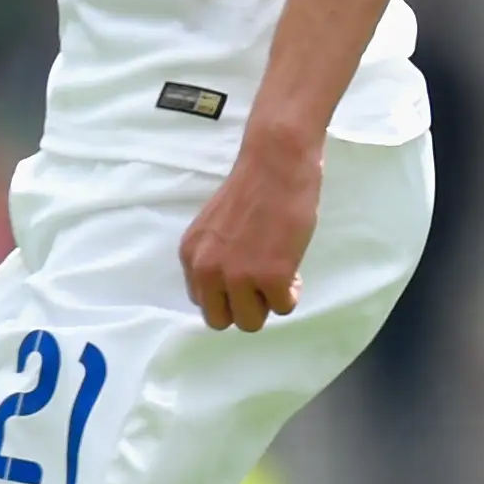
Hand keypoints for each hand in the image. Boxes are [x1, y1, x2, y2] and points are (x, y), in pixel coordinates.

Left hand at [179, 126, 324, 332]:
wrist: (277, 162)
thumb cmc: (252, 187)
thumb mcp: (215, 229)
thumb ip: (215, 258)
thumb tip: (229, 290)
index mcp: (191, 256)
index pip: (204, 301)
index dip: (228, 292)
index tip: (246, 272)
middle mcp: (207, 270)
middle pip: (221, 321)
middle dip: (244, 306)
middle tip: (262, 281)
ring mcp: (238, 276)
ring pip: (250, 322)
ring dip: (268, 302)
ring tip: (280, 273)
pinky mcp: (271, 278)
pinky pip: (283, 308)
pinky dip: (292, 293)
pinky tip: (293, 267)